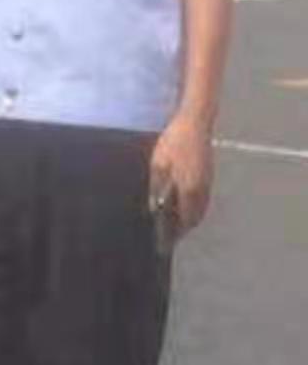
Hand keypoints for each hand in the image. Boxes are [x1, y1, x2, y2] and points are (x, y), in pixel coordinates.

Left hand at [149, 113, 214, 238]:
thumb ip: (157, 188)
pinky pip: (202, 198)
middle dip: (183, 228)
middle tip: (170, 236)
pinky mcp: (209, 174)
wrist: (195, 122)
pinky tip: (184, 204)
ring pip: (200, 208)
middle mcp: (202, 189)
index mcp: (189, 189)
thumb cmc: (173, 142)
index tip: (166, 243)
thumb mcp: (158, 165)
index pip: (184, 220)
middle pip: (194, 217)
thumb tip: (154, 208)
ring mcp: (208, 182)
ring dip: (190, 218)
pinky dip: (194, 206)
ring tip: (176, 224)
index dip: (176, 233)